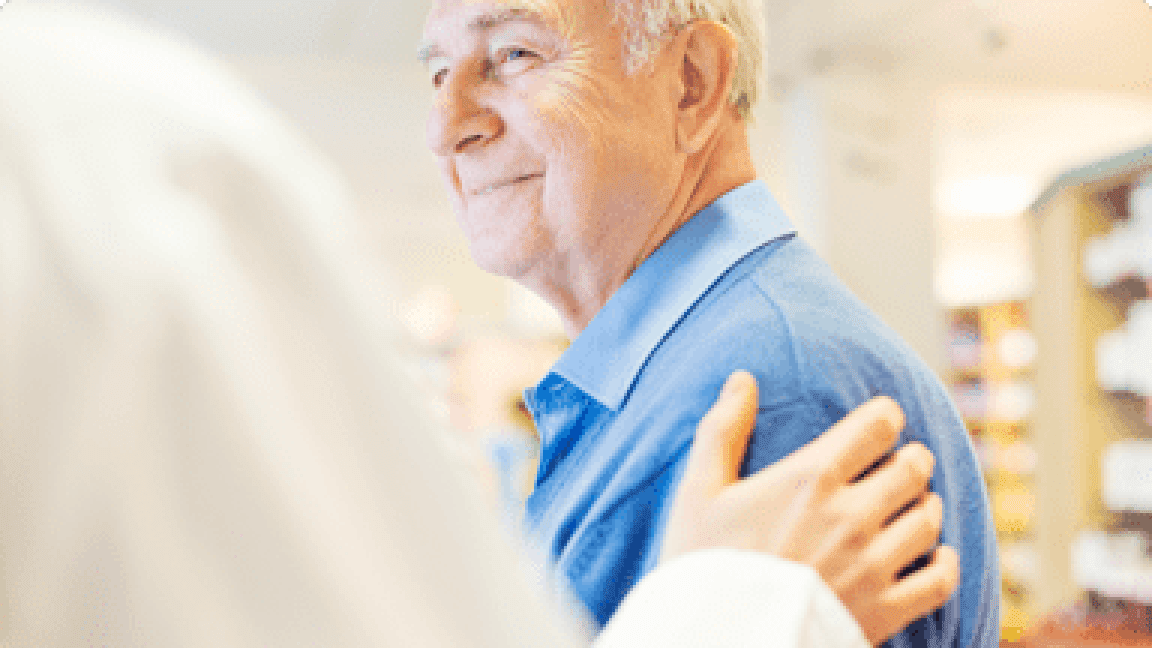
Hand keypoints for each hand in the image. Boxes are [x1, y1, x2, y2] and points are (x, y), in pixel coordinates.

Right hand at [661, 371, 958, 645]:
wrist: (716, 639)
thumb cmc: (702, 562)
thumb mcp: (698, 490)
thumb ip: (722, 429)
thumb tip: (743, 379)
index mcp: (811, 478)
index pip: (876, 426)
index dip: (885, 416)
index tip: (882, 420)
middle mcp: (852, 516)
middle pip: (912, 469)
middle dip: (913, 458)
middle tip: (905, 460)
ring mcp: (872, 566)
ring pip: (928, 519)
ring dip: (926, 505)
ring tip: (915, 505)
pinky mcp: (883, 611)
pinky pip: (938, 581)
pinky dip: (944, 564)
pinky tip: (936, 556)